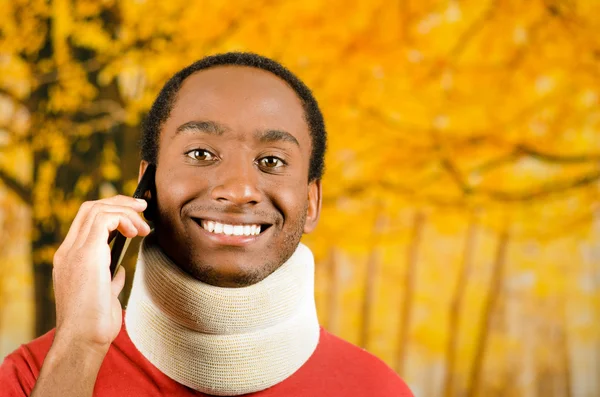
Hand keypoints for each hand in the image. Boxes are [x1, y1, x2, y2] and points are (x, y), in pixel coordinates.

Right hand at [52, 195, 149, 355]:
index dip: (112, 211)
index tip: (135, 216)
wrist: (84, 340)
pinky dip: (123, 219)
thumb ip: (109, 279)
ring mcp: (74, 252)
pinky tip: (136, 233)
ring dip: (126, 211)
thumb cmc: (95, 324)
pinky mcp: (86, 255)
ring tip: (144, 227)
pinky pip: (103, 220)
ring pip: (97, 209)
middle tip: (143, 207)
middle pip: (90, 208)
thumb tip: (119, 271)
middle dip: (120, 202)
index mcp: (71, 258)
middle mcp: (69, 251)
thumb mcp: (104, 295)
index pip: (87, 221)